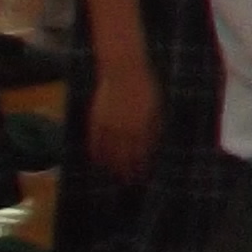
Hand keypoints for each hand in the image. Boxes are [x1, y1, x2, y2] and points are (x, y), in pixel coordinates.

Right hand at [85, 65, 156, 184]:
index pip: (142, 153)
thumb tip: (157, 143)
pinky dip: (96, 152)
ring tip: (114, 176)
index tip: (143, 177)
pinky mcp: (96, 119)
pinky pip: (94, 141)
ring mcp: (109, 125)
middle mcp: (125, 129)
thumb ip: (155, 125)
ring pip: (109, 152)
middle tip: (128, 182)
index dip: (142, 167)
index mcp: (143, 125)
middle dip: (127, 171)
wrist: (123, 69)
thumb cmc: (145, 85)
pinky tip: (98, 161)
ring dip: (111, 166)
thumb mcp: (156, 105)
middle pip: (125, 157)